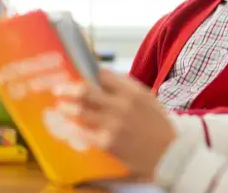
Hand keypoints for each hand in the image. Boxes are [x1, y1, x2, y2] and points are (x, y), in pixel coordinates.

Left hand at [54, 69, 176, 176]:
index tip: (79, 75)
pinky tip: (68, 127)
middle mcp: (121, 106)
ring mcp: (113, 125)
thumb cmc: (158, 125)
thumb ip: (126, 86)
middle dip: (68, 89)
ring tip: (60, 107)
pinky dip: (73, 128)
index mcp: (131, 92)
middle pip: (85, 91)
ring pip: (80, 111)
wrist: (170, 153)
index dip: (89, 74)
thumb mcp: (147, 98)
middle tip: (58, 90)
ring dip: (66, 108)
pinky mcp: (108, 143)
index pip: (102, 75)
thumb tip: (102, 76)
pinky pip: (83, 133)